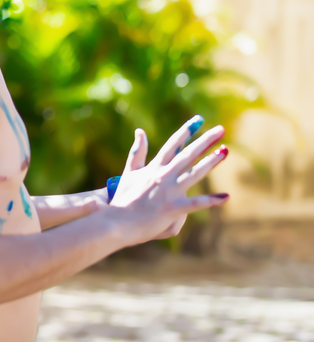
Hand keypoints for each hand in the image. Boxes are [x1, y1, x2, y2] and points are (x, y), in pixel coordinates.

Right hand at [108, 116, 229, 242]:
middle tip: (220, 129)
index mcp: (154, 167)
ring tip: (225, 150)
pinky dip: (210, 201)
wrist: (117, 222)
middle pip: (187, 155)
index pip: (172, 145)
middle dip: (205, 141)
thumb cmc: (122, 199)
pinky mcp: (172, 208)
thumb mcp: (129, 172)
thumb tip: (140, 130)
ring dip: (211, 161)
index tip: (198, 120)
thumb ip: (137, 152)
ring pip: (194, 173)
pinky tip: (225, 197)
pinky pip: (195, 203)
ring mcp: (169, 191)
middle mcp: (163, 176)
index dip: (186, 132)